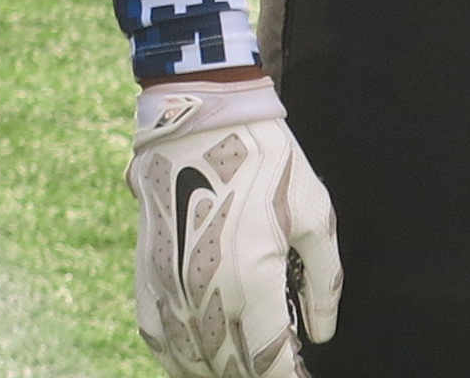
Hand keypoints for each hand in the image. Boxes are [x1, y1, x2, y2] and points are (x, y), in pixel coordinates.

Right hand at [129, 73, 338, 377]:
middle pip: (230, 369)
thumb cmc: (264, 159)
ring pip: (191, 362)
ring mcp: (168, 288)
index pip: (269, 361)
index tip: (305, 377)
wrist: (197, 118)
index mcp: (249, 280)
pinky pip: (158, 339)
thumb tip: (322, 332)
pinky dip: (182, 358)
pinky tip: (202, 357)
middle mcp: (202, 295)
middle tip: (284, 367)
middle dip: (258, 374)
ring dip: (220, 372)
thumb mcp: (313, 212)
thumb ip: (323, 280)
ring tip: (247, 364)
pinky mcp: (146, 275)